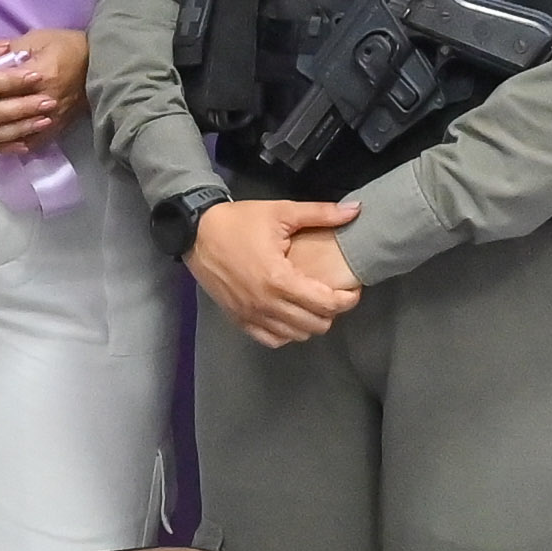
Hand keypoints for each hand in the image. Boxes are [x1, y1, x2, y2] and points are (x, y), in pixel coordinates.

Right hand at [189, 199, 362, 348]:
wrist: (196, 233)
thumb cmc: (239, 222)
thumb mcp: (281, 212)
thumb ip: (321, 214)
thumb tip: (356, 210)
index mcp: (280, 279)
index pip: (327, 304)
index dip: (347, 299)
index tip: (353, 289)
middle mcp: (267, 304)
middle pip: (315, 325)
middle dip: (332, 311)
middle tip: (333, 294)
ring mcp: (252, 315)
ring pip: (296, 335)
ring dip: (310, 322)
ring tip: (313, 303)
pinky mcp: (239, 320)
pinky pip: (272, 340)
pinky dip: (287, 332)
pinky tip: (290, 315)